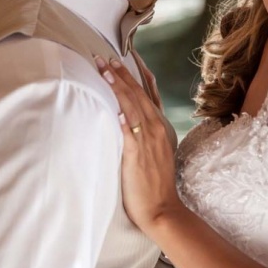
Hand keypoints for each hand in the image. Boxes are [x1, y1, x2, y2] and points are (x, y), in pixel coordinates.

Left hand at [94, 57, 183, 234]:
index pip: (149, 94)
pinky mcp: (137, 154)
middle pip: (137, 95)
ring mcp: (148, 140)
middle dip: (121, 75)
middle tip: (105, 58)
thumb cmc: (155, 183)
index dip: (137, 75)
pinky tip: (115, 106)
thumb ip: (142, 134)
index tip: (126, 58)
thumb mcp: (154, 152)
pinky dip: (123, 117)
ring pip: (132, 106)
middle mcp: (156, 129)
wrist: (162, 209)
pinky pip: (129, 131)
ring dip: (118, 87)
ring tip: (104, 70)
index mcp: (160, 127)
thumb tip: (124, 118)